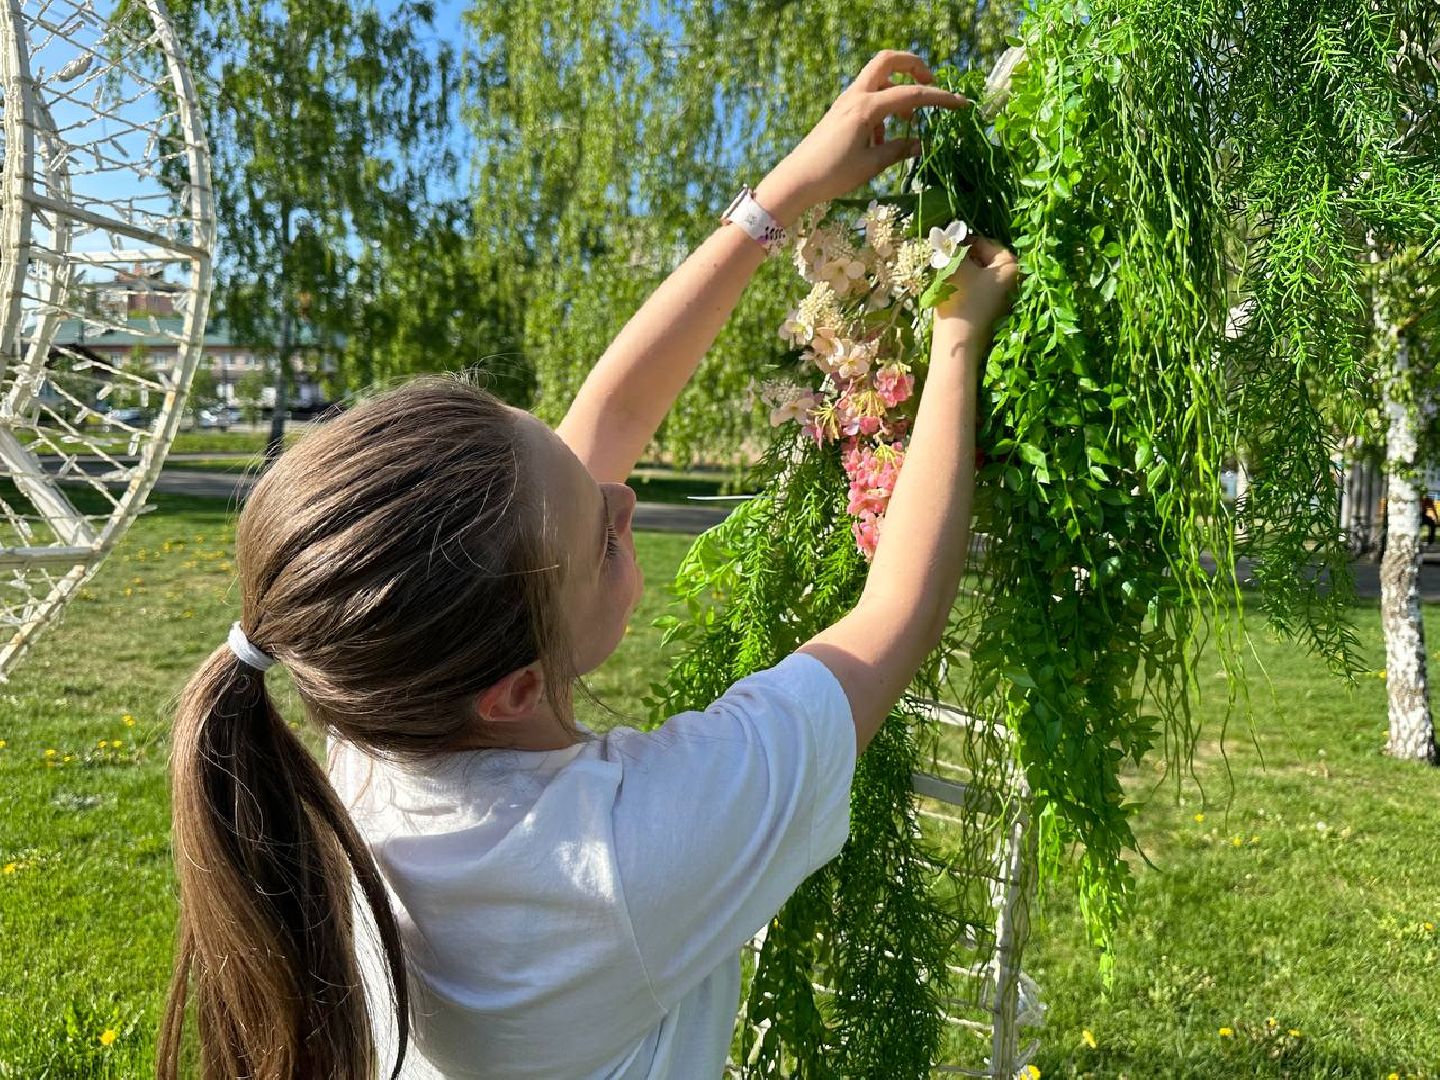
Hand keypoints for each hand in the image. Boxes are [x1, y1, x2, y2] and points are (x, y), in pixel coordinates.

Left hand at [753, 51, 967, 226]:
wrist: (795, 181)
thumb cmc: (832, 175)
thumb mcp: (870, 166)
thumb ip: (897, 150)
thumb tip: (919, 144)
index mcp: (866, 107)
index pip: (912, 94)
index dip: (940, 98)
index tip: (961, 105)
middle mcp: (855, 97)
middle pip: (888, 61)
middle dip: (913, 66)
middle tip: (929, 85)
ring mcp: (845, 102)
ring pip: (878, 80)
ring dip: (897, 93)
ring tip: (906, 124)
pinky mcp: (840, 112)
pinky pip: (867, 98)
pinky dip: (882, 110)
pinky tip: (881, 140)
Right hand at [934, 234, 1018, 344]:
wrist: (959, 343)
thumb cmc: (961, 299)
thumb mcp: (956, 267)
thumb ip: (954, 248)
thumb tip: (952, 238)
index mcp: (1011, 266)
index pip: (986, 243)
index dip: (964, 241)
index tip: (947, 244)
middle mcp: (1014, 281)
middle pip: (985, 260)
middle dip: (964, 258)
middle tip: (944, 259)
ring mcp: (1006, 298)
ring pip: (981, 276)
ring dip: (964, 272)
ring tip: (945, 275)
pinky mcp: (995, 312)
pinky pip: (980, 291)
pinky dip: (967, 288)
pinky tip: (953, 292)